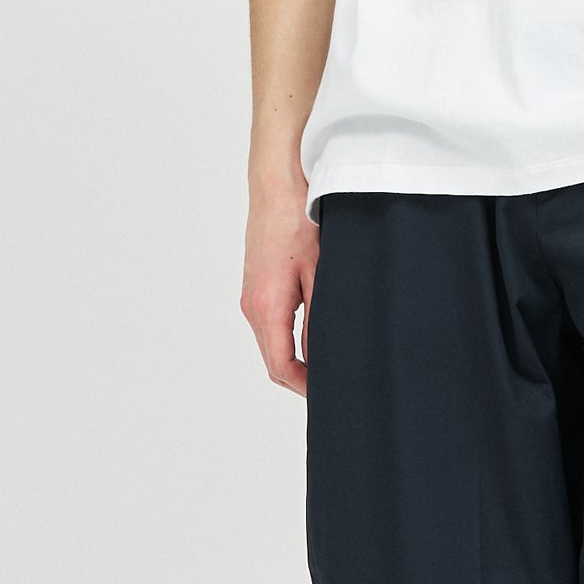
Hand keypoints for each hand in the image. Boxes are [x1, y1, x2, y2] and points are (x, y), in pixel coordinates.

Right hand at [240, 178, 318, 394]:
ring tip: (327, 364)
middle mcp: (252, 306)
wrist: (276, 188)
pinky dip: (286, 341)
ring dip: (293, 360)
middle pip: (272, 361)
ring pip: (270, 345)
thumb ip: (319, 319)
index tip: (328, 395)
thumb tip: (323, 356)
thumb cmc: (299, 222)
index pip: (281, 366)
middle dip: (300, 379)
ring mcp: (250, 297)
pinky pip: (269, 326)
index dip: (304, 387)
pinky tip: (312, 338)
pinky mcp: (255, 287)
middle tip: (333, 386)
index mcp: (267, 306)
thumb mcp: (320, 273)